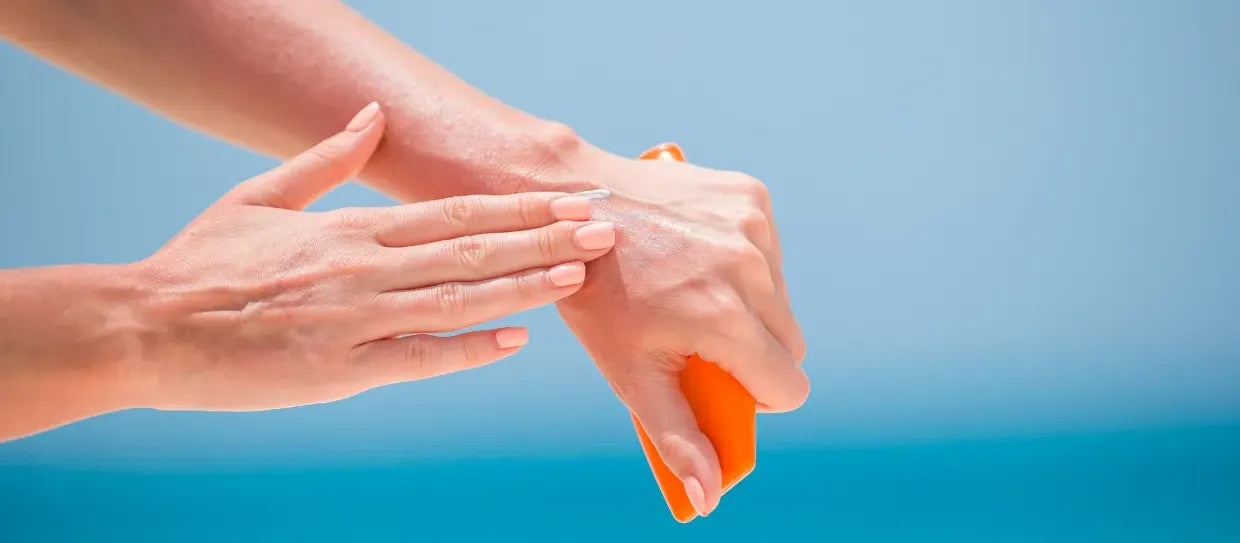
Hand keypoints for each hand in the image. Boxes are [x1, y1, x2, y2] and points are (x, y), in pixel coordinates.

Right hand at [128, 104, 616, 410]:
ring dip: (521, 286)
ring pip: (455, 299)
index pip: (451, 212)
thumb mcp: (259, 195)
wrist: (146, 327)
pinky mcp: (336, 369)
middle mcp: (361, 268)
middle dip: (541, 240)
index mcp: (347, 228)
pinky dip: (466, 350)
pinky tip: (514, 339)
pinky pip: (415, 359)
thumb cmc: (201, 264)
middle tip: (601, 231)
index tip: (565, 201)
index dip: (515, 208)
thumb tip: (370, 114)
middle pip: (469, 250)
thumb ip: (326, 158)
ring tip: (576, 275)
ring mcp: (352, 318)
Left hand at [556, 152, 807, 515]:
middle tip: (699, 341)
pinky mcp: (751, 196)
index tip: (724, 384)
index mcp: (725, 318)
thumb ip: (678, 437)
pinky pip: (770, 252)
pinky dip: (744, 262)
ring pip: (781, 297)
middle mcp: (750, 267)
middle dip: (754, 352)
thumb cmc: (597, 295)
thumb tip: (709, 499)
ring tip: (690, 293)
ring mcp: (753, 225)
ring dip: (750, 306)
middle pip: (790, 344)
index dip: (759, 396)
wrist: (574, 204)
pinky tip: (696, 256)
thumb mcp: (631, 373)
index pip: (789, 385)